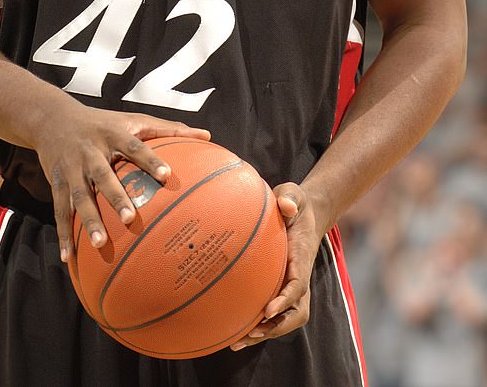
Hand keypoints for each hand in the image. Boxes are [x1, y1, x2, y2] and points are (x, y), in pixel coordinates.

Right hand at [35, 97, 209, 261]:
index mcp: (112, 134)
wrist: (51, 118)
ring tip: (99, 243)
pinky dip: (63, 234)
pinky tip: (68, 258)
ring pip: (78, 196)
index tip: (167, 174)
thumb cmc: (104, 123)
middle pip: (102, 174)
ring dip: (88, 220)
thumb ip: (168, 129)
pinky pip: (59, 210)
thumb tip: (207, 136)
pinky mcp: (55, 182)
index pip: (134, 146)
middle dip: (115, 196)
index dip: (149, 159)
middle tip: (131, 219)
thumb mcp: (133, 119)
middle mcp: (90, 150)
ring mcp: (70, 168)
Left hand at [230, 182, 321, 350]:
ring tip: (237, 342)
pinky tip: (232, 330)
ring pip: (285, 318)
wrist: (302, 211)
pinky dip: (257, 323)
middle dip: (276, 326)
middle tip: (251, 332)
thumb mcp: (293, 193)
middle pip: (296, 312)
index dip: (285, 299)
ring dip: (265, 332)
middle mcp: (299, 275)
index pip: (298, 284)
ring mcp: (291, 283)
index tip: (268, 309)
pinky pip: (272, 311)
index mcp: (302, 256)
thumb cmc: (294, 202)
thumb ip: (290, 197)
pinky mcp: (280, 286)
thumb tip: (285, 206)